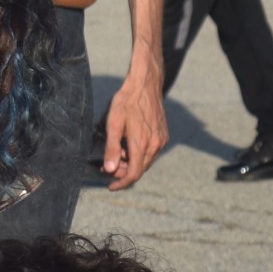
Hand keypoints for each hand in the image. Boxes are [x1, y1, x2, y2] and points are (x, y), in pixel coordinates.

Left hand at [99, 67, 166, 189]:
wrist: (145, 85)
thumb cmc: (126, 101)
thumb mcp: (113, 124)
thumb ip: (111, 148)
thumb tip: (109, 170)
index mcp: (142, 144)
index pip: (134, 174)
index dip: (121, 183)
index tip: (110, 187)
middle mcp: (155, 145)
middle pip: (140, 169)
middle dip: (124, 172)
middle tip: (109, 165)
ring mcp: (161, 141)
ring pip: (146, 162)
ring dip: (131, 163)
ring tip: (117, 152)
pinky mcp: (163, 136)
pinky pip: (151, 153)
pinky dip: (139, 155)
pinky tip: (128, 145)